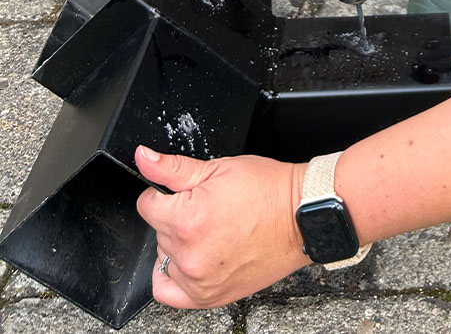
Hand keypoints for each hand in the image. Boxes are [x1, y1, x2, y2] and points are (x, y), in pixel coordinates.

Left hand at [135, 145, 309, 307]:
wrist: (302, 215)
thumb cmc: (269, 191)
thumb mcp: (220, 168)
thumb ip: (173, 168)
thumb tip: (143, 158)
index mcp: (187, 218)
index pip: (148, 205)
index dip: (167, 194)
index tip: (189, 195)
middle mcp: (189, 253)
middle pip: (158, 231)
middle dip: (178, 218)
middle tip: (210, 211)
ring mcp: (198, 278)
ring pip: (165, 257)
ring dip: (179, 245)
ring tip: (212, 232)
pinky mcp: (209, 295)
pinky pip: (169, 292)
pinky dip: (174, 276)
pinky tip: (193, 259)